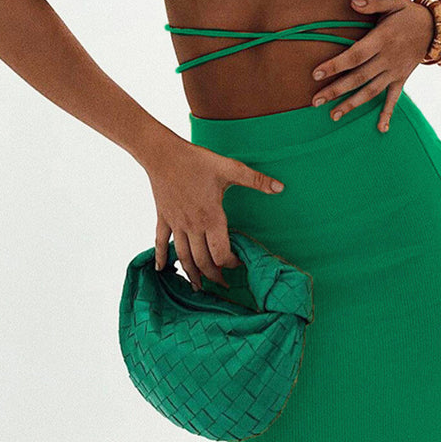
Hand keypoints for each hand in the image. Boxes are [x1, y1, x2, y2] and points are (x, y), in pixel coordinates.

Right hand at [144, 137, 285, 290]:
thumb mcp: (231, 168)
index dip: (230, 263)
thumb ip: (256, 180)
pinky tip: (161, 269)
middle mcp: (192, 226)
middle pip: (202, 261)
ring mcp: (176, 224)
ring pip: (183, 257)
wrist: (163, 154)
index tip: (239, 264)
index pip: (220, 252)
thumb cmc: (198, 161)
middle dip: (214, 276)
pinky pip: (161, 242)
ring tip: (199, 287)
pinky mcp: (163, 217)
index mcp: (211, 217)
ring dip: (191, 273)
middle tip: (223, 284)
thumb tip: (280, 188)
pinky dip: (161, 257)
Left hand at [310, 0, 433, 131]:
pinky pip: (394, 98)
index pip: (355, 56)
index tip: (317, 73)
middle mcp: (388, 59)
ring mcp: (395, 72)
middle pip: (358, 78)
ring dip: (352, 104)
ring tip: (333, 116)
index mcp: (382, 40)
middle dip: (336, 90)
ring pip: (371, 91)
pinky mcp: (401, 79)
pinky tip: (381, 129)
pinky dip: (388, 113)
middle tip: (315, 101)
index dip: (336, 65)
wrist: (436, 30)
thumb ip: (373, 2)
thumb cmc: (409, 14)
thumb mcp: (394, 1)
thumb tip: (352, 3)